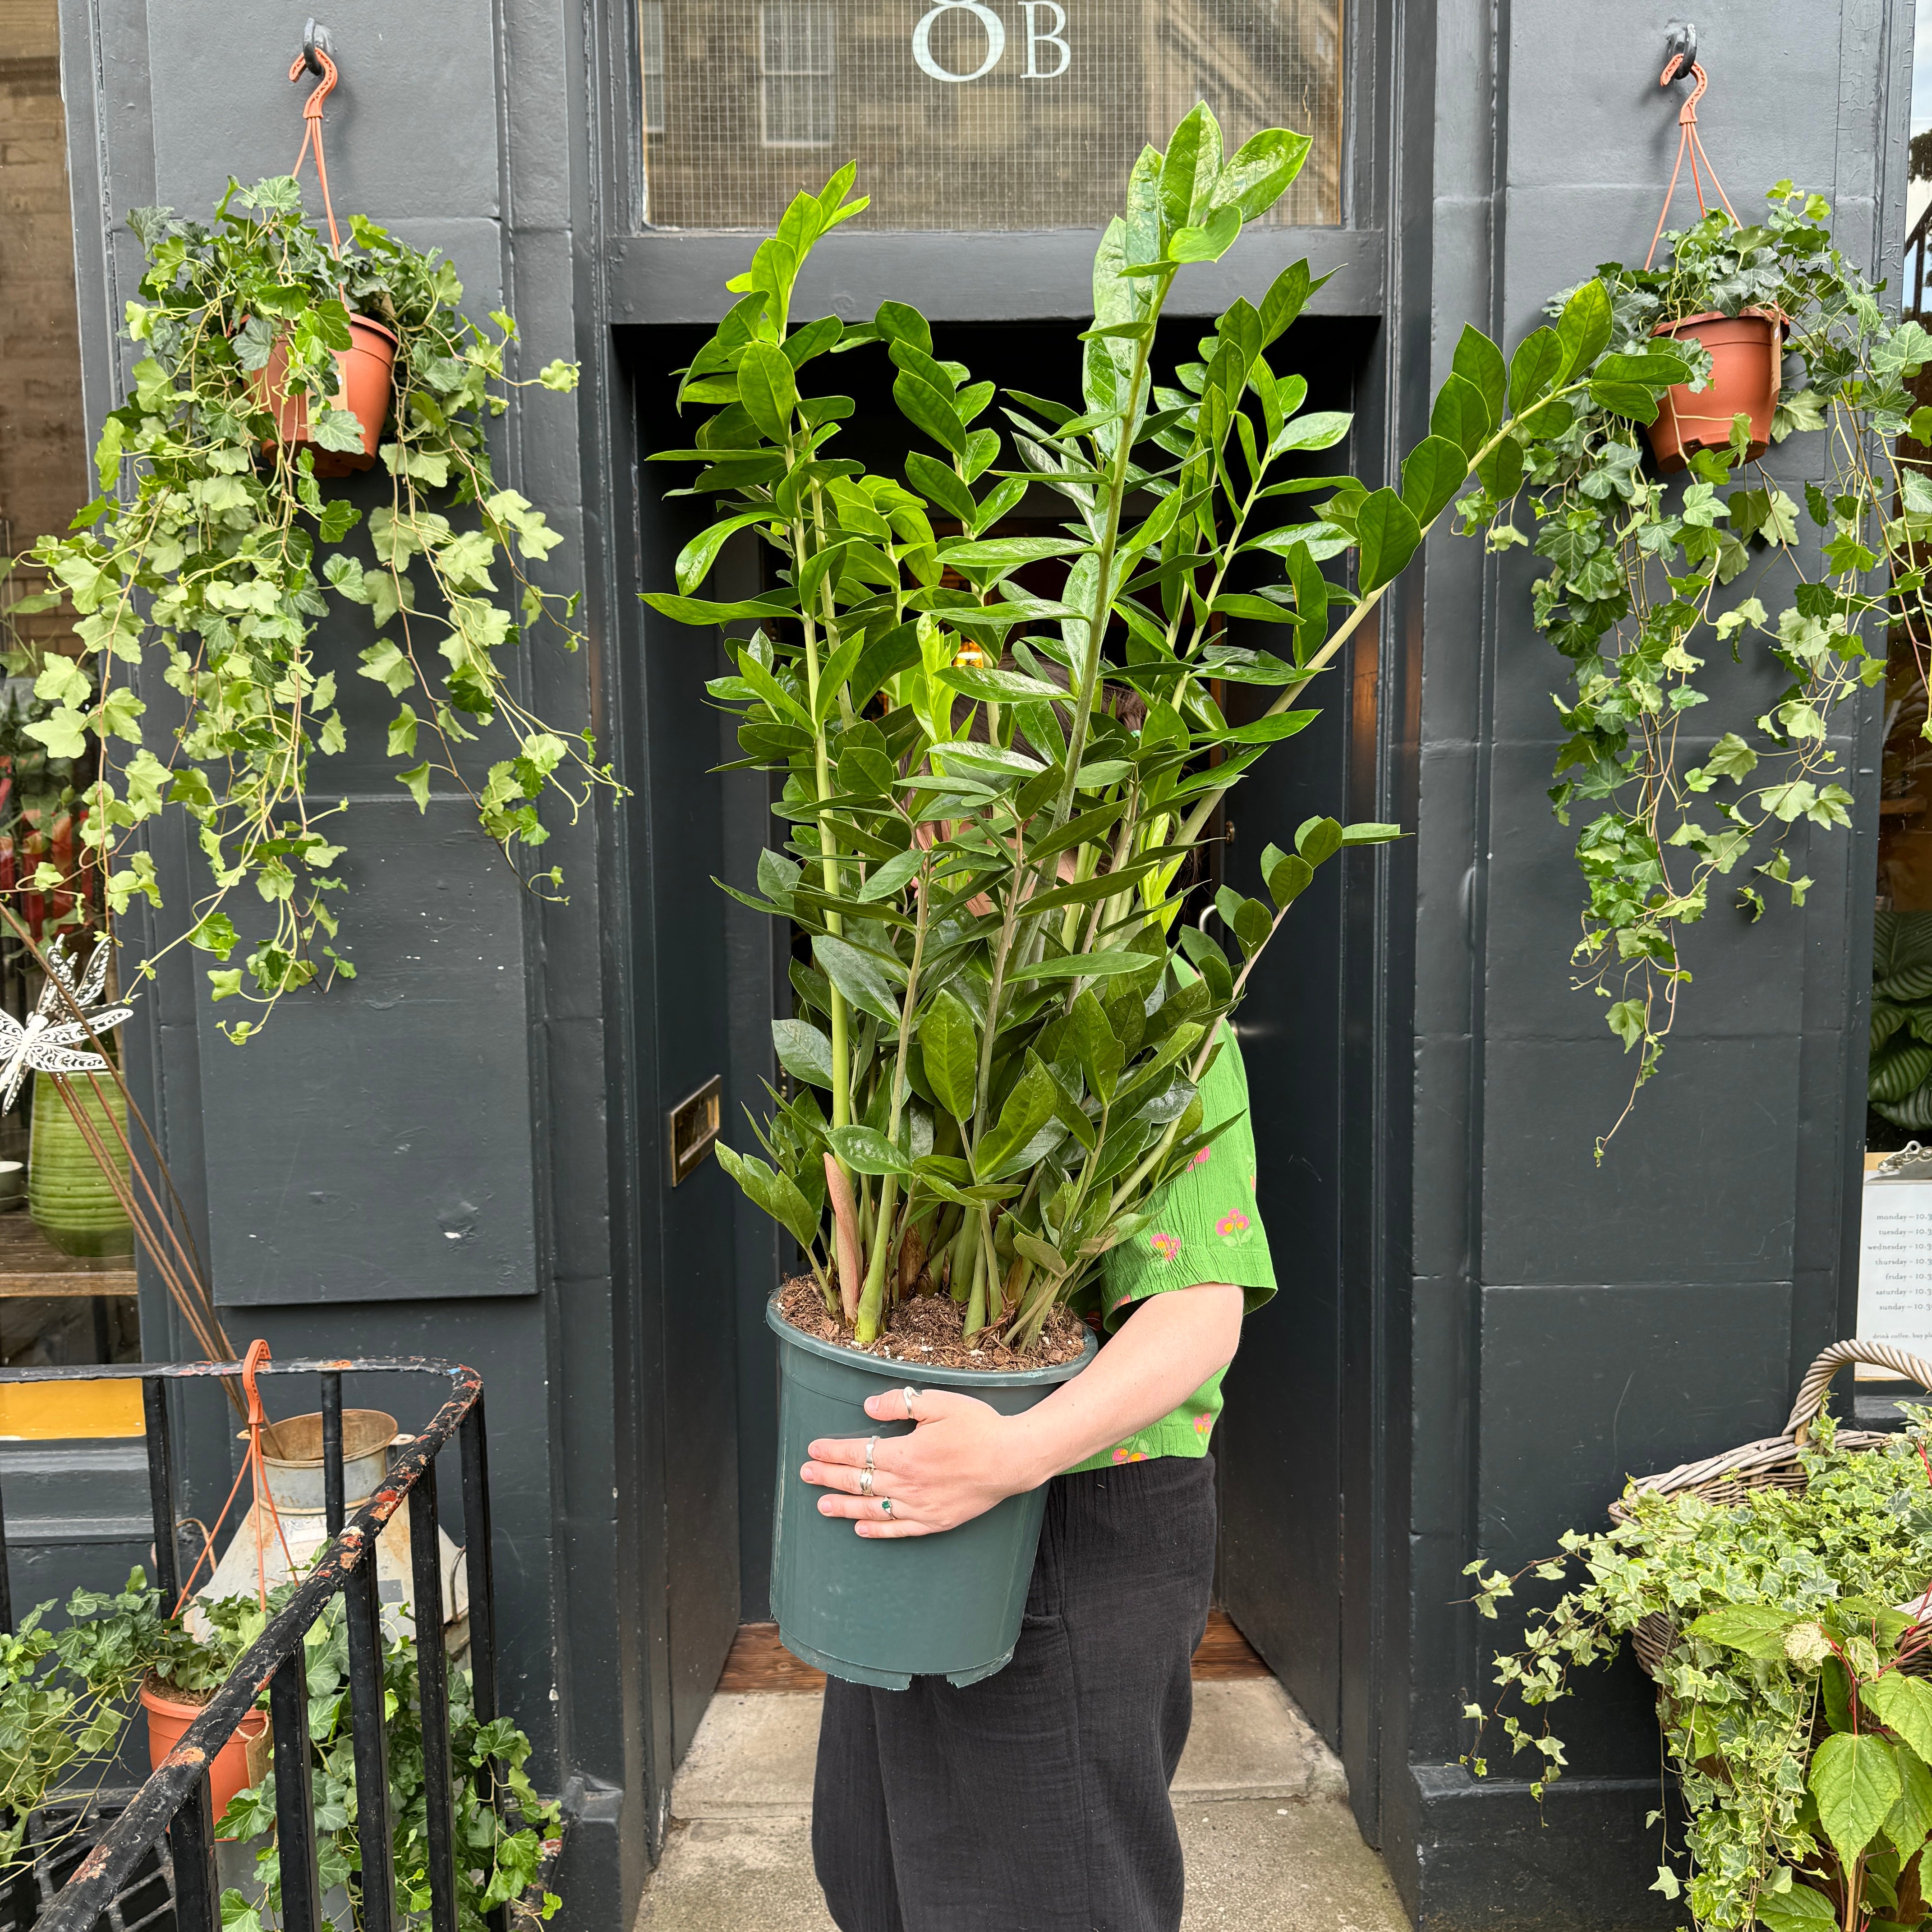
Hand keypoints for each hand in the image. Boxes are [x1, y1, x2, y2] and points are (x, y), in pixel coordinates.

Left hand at [800, 1387, 1042, 1538]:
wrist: (1013, 1459)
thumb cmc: (978, 1427)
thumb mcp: (940, 1403)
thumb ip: (901, 1403)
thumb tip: (868, 1407)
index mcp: (906, 1453)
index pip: (859, 1453)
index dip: (833, 1452)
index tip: (813, 1450)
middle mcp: (908, 1484)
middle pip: (859, 1481)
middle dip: (829, 1477)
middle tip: (805, 1475)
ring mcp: (920, 1507)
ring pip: (872, 1508)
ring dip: (844, 1506)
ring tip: (821, 1505)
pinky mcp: (935, 1521)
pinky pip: (898, 1529)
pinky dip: (877, 1530)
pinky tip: (860, 1528)